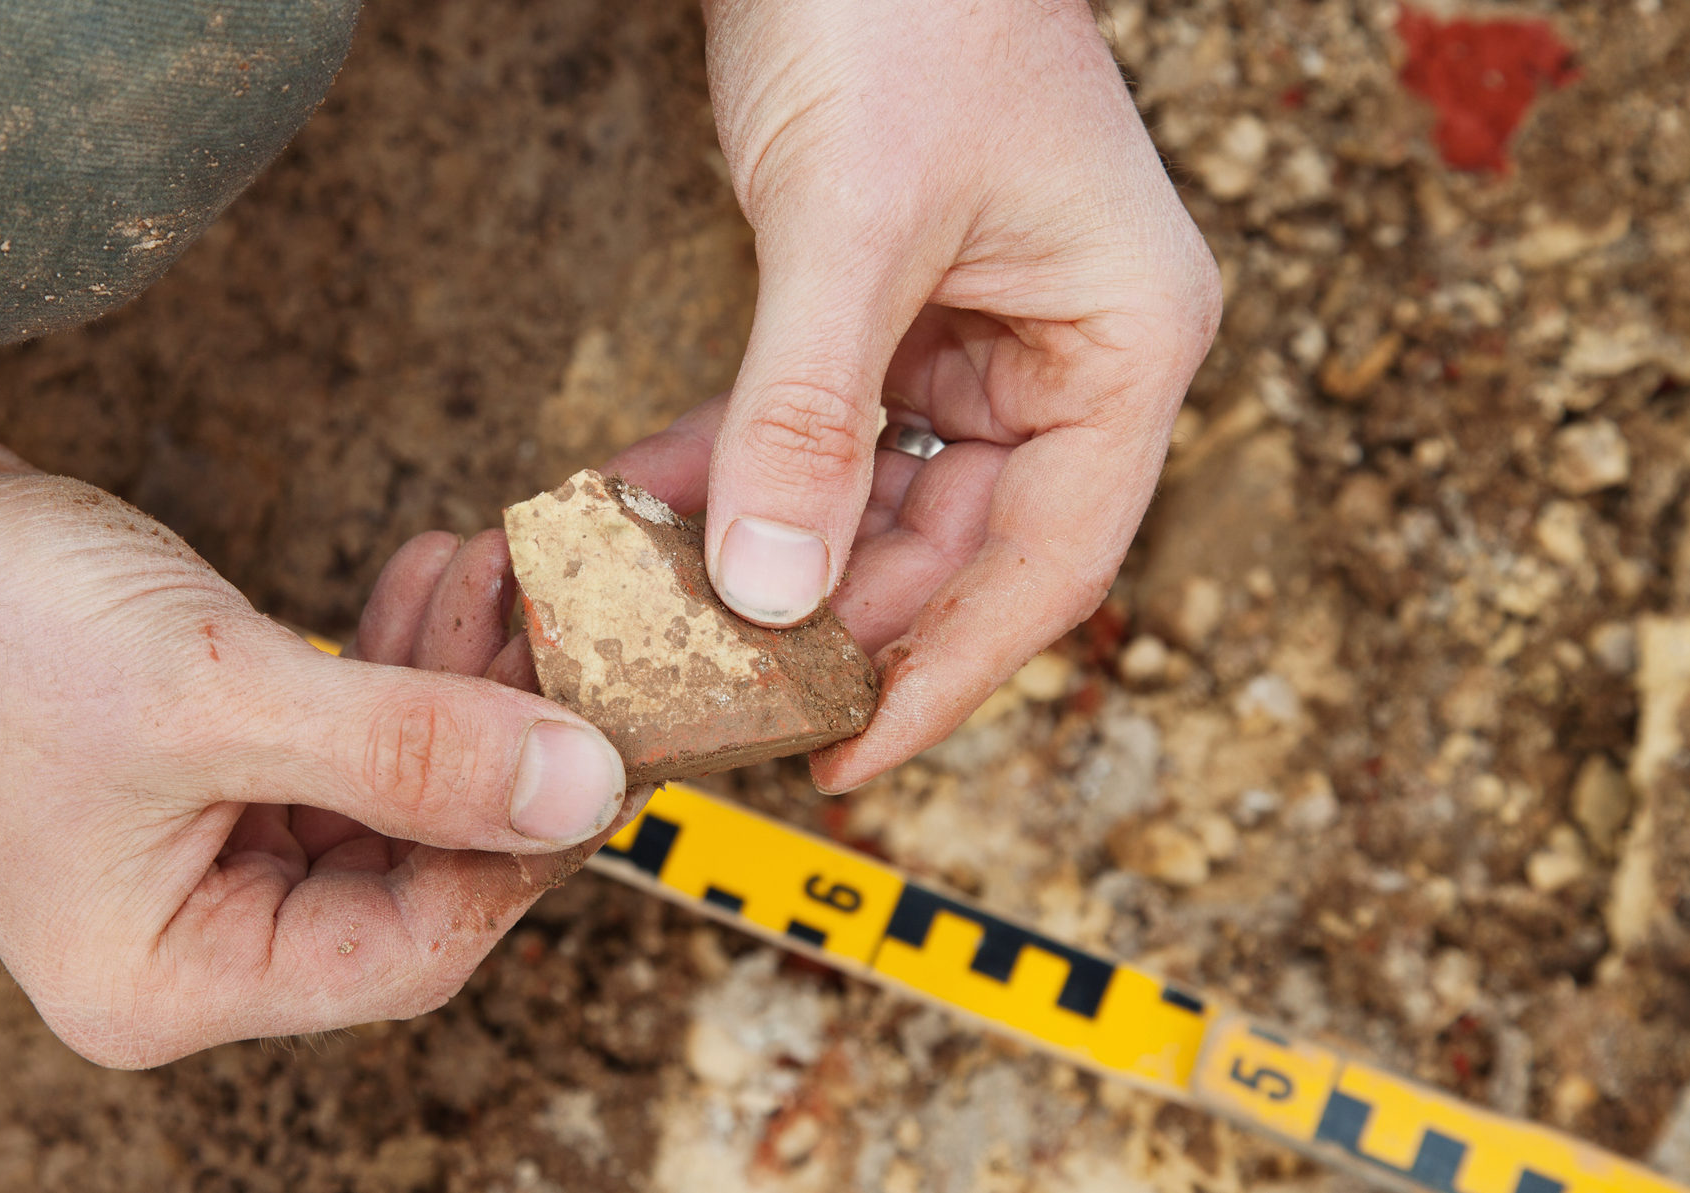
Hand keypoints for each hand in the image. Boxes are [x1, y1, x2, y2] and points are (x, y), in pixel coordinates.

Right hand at [0, 376, 628, 1066]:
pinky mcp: (199, 758)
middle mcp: (187, 931)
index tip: (600, 741)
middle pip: (408, 870)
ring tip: (493, 576)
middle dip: (491, 746)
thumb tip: (581, 787)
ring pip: (385, 791)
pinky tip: (430, 580)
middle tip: (557, 632)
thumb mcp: (212, 694)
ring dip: (451, 687)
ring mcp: (193, 844)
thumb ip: (407, 750)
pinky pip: (338, 732)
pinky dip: (392, 663)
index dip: (517, 851)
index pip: (406, 951)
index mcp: (171, 975)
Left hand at [611, 0, 1220, 790]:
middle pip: (954, 543)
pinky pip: (821, 425)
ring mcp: (978, 330)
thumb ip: (809, 414)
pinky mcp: (891, 305)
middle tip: (713, 691)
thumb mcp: (849, 223)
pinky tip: (654, 508)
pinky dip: (744, 467)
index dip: (944, 673)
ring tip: (661, 610)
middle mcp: (1065, 350)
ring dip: (771, 547)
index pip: (1048, 561)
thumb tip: (772, 594)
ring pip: (876, 495)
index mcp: (1122, 339)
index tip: (843, 760)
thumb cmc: (899, 3)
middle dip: (829, 616)